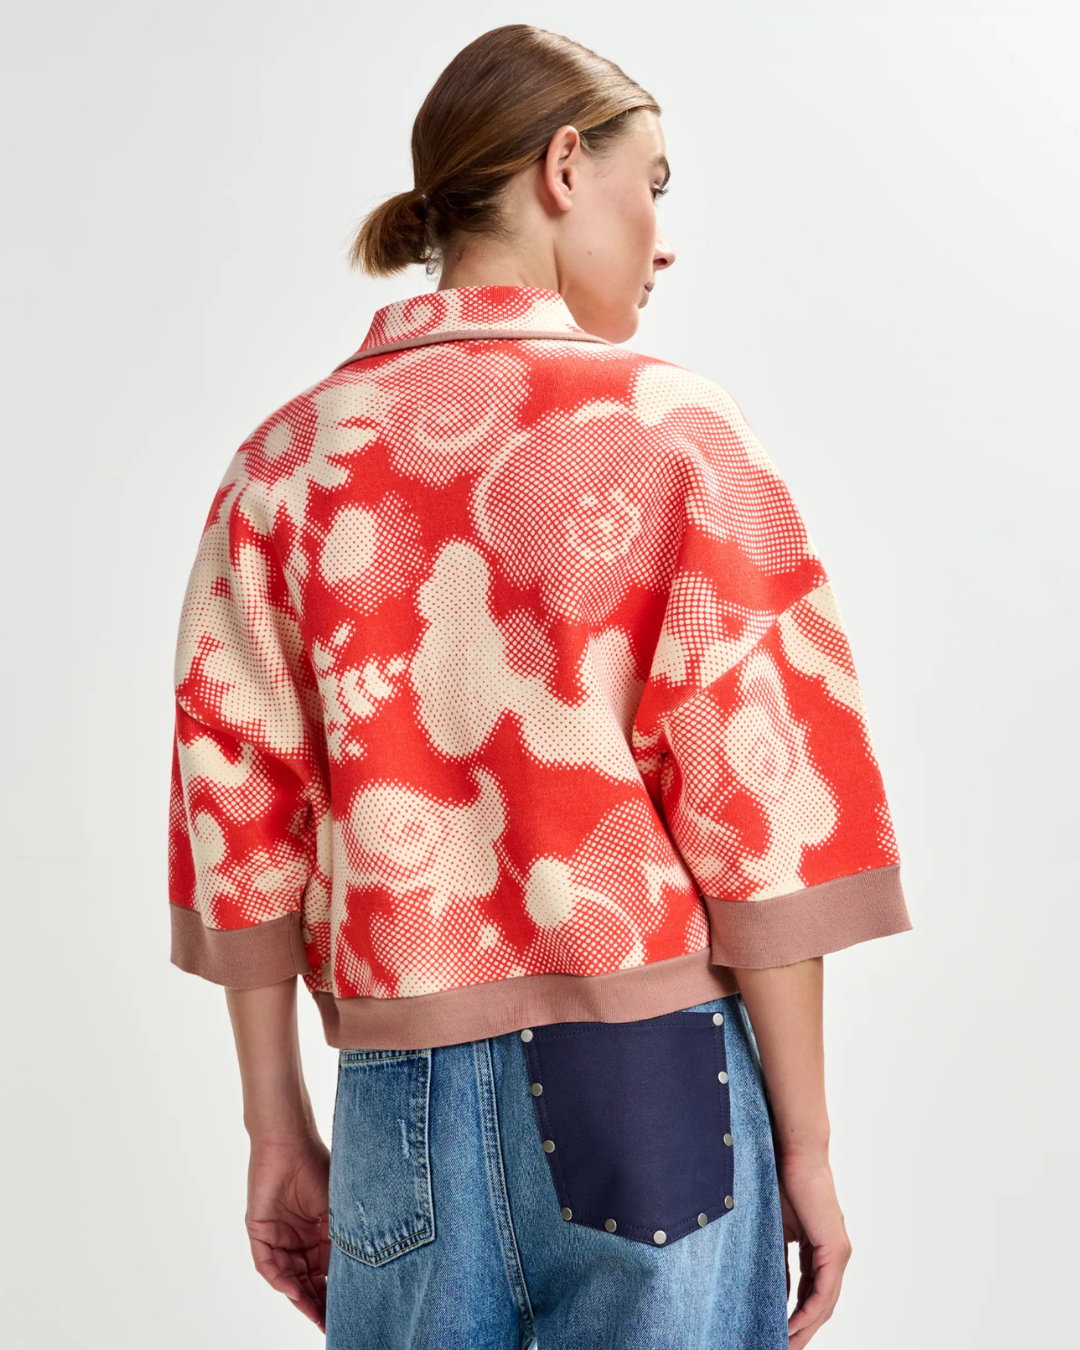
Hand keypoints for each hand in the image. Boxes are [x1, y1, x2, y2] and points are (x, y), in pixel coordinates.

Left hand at [244, 1134, 331, 1330]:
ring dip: (300, 1298)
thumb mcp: (339, 1210)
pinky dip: (280, 1279)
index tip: (350, 1313)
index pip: (328, 1274)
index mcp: (321, 1236)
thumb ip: (343, 1241)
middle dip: (318, 1305)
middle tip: (330, 1324)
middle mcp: (299, 1241)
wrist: (290, 1141)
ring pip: (288, 1278)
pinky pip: (267, 1264)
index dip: (336, 1295)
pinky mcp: (260, 1233)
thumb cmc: (320, 1167)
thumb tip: (356, 1274)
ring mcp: (279, 1238)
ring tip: (315, 1315)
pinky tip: (293, 1290)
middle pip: (307, 1282)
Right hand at [777, 1153, 851, 1347]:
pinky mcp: (836, 1248)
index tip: (777, 1332)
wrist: (793, 1152)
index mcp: (819, 1248)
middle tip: (783, 1348)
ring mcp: (838, 1252)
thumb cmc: (780, 1180)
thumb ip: (776, 1259)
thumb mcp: (774, 1229)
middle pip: (821, 1305)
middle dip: (802, 1331)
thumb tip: (770, 1291)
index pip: (810, 1292)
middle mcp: (834, 1254)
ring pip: (824, 1303)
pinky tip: (794, 1326)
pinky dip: (809, 1312)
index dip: (795, 1316)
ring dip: (805, 1328)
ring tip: (784, 1344)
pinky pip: (824, 1291)